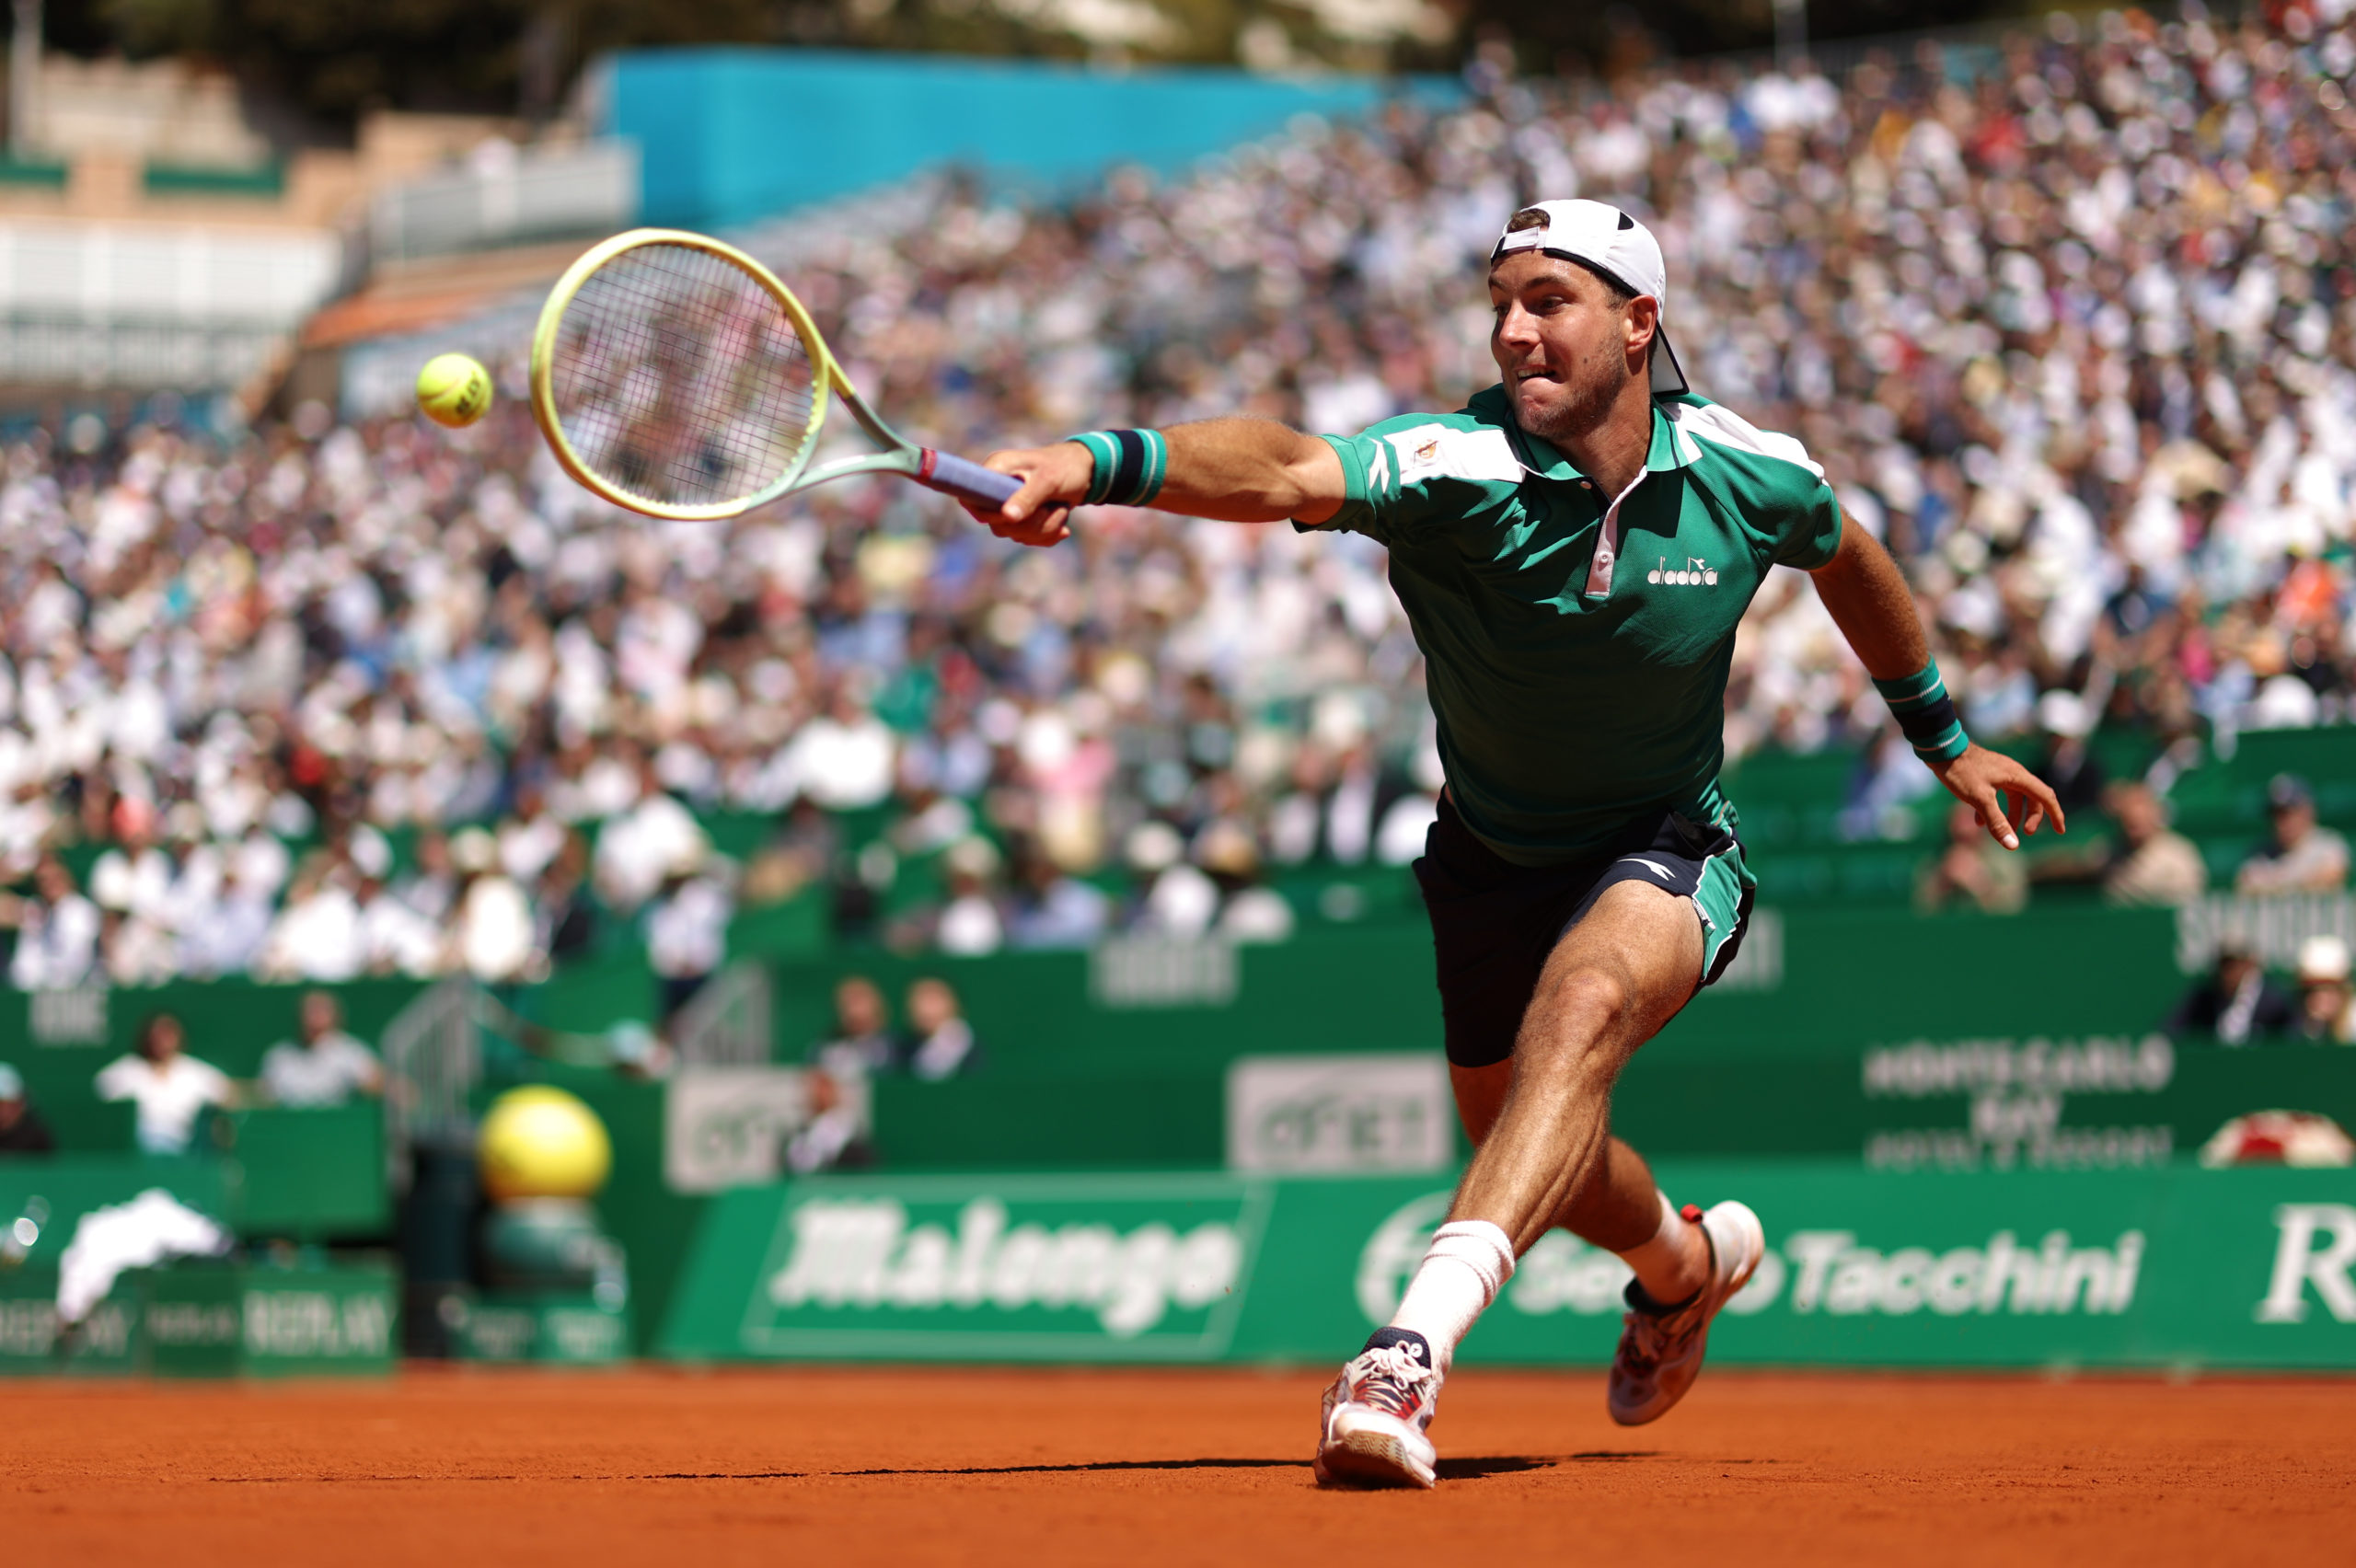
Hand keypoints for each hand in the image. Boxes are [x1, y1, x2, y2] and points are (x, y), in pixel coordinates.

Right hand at [961, 442, 1090, 546]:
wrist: (1086, 473)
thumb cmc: (1065, 467)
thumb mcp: (1049, 480)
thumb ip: (1028, 497)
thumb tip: (1007, 517)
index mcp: (996, 470)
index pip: (970, 496)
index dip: (985, 512)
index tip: (1010, 516)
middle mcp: (997, 489)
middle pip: (996, 524)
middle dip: (1029, 524)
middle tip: (1051, 508)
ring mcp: (1009, 505)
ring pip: (1014, 534)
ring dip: (1043, 528)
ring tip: (1060, 509)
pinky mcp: (1022, 519)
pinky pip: (1027, 539)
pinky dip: (1047, 535)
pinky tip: (1063, 526)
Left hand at [1933, 744, 2066, 850]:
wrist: (1941, 749)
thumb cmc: (1962, 772)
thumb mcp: (1980, 799)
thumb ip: (1997, 822)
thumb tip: (2013, 845)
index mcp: (2018, 776)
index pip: (2045, 796)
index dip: (2055, 814)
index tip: (2060, 831)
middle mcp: (2013, 773)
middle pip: (2032, 798)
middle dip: (2031, 817)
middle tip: (2025, 833)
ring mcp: (2000, 773)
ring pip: (2014, 797)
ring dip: (2011, 815)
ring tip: (2002, 831)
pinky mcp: (1988, 774)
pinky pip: (1998, 794)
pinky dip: (1993, 809)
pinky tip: (1978, 822)